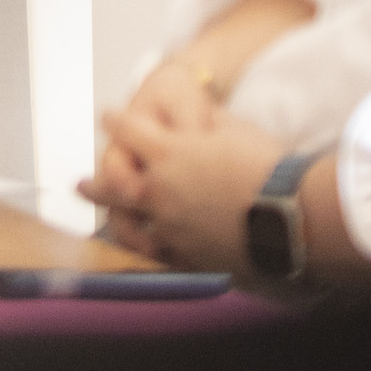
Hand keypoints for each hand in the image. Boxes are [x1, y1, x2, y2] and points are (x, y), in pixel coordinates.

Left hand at [89, 97, 285, 272]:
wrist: (292, 214)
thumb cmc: (269, 166)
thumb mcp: (235, 128)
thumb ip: (205, 123)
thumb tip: (194, 120)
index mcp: (168, 152)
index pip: (128, 129)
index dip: (115, 120)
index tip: (107, 116)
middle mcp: (159, 189)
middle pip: (112, 181)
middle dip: (94, 179)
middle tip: (77, 182)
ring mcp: (169, 225)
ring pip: (127, 222)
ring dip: (111, 218)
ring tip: (104, 223)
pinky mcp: (187, 254)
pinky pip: (158, 252)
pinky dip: (147, 248)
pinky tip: (143, 247)